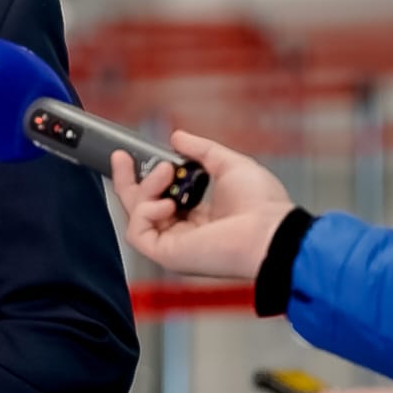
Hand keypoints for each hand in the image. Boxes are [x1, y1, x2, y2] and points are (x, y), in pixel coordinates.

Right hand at [108, 129, 294, 279]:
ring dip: (145, 188)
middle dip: (127, 181)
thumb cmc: (262, 205)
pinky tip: (168, 203)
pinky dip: (146, 211)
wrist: (270, 232)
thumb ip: (201, 150)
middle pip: (139, 207)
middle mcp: (183, 233)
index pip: (159, 198)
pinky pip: (136, 232)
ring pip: (136, 215)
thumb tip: (177, 138)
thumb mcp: (229, 164)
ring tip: (166, 172)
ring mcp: (173, 245)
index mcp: (198, 218)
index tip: (130, 157)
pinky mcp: (167, 255)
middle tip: (121, 158)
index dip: (143, 178)